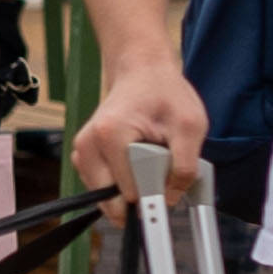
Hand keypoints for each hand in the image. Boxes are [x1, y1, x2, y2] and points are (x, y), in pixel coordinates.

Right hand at [63, 55, 208, 218]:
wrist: (142, 73)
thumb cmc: (165, 94)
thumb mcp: (190, 126)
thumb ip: (184, 167)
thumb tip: (169, 200)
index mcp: (110, 135)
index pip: (129, 191)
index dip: (153, 195)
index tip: (166, 190)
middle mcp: (87, 145)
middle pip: (112, 199)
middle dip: (139, 194)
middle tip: (157, 168)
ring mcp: (82, 152)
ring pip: (105, 198)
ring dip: (130, 189)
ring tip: (147, 161)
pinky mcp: (83, 157)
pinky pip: (101, 189)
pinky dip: (121, 185)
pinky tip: (135, 164)